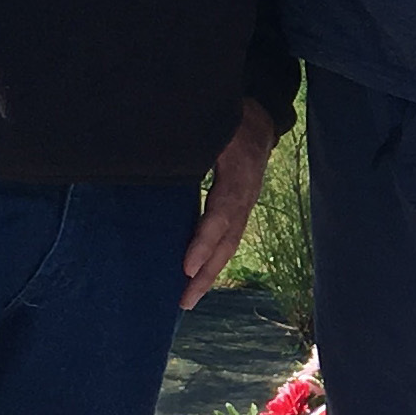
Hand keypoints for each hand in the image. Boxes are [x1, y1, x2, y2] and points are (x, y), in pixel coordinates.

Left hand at [181, 101, 282, 307]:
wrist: (260, 117)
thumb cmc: (230, 116)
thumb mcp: (213, 121)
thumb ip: (190, 141)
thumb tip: (156, 157)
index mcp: (240, 171)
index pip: (223, 213)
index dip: (205, 241)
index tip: (187, 267)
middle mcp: (247, 193)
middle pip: (229, 238)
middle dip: (207, 272)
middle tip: (185, 299)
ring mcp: (247, 202)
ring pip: (230, 243)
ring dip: (210, 273)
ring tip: (188, 299)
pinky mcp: (241, 207)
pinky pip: (228, 237)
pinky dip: (213, 259)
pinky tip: (196, 277)